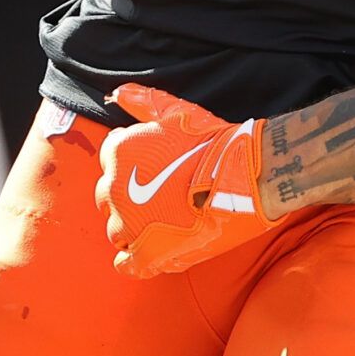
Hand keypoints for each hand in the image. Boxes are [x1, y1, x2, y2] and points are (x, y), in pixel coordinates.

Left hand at [96, 84, 276, 276]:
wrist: (245, 176)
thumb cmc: (213, 142)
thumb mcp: (176, 112)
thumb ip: (142, 101)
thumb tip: (116, 92)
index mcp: (119, 153)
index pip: (110, 159)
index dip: (132, 163)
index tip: (153, 167)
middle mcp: (115, 189)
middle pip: (109, 197)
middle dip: (129, 196)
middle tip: (161, 194)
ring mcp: (129, 225)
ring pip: (116, 230)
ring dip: (133, 227)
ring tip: (162, 221)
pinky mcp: (148, 254)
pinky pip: (127, 263)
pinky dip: (134, 260)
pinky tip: (152, 252)